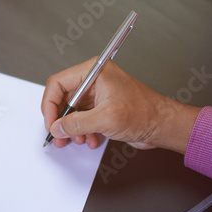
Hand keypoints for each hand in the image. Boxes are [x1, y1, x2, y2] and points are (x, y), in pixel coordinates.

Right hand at [41, 57, 200, 153]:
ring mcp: (96, 95)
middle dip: (60, 120)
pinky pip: (81, 119)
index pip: (58, 83)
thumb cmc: (145, 112)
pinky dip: (81, 131)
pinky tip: (90, 139)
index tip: (50, 122)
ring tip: (76, 139)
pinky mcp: (100, 108)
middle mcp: (93, 81)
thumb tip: (57, 127)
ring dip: (71, 128)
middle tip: (58, 135)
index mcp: (94, 72)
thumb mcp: (106, 119)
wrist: (162, 125)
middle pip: (62, 98)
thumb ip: (77, 123)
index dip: (49, 104)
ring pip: (70, 111)